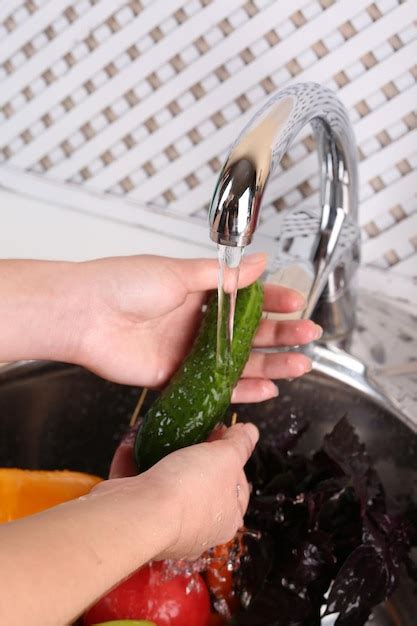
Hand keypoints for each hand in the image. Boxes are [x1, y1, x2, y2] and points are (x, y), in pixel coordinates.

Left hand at [71, 254, 318, 401]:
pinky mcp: (176, 378)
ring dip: (271, 364)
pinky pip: (215, 386)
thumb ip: (222, 276)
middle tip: (308, 336)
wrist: (84, 315)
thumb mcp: (178, 273)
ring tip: (300, 365)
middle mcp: (196, 323)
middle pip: (248, 333)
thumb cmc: (123, 284)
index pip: (245, 298)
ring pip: (238, 362)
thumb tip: (259, 261)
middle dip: (281, 334)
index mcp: (197, 293)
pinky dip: (242, 389)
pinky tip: (266, 388)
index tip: (296, 303)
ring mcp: (188, 352)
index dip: (272, 301)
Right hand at [100, 422, 258, 560]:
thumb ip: (240, 444)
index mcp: (225, 520)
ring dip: (161, 458)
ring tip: (162, 434)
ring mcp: (162, 524)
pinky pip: (136, 486)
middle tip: (192, 433)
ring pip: (165, 486)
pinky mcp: (134, 516)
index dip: (233, 459)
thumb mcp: (226, 458)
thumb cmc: (192, 488)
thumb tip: (252, 432)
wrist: (139, 513)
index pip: (238, 488)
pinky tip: (132, 443)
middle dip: (195, 457)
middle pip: (201, 485)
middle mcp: (196, 528)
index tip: (221, 436)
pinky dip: (132, 463)